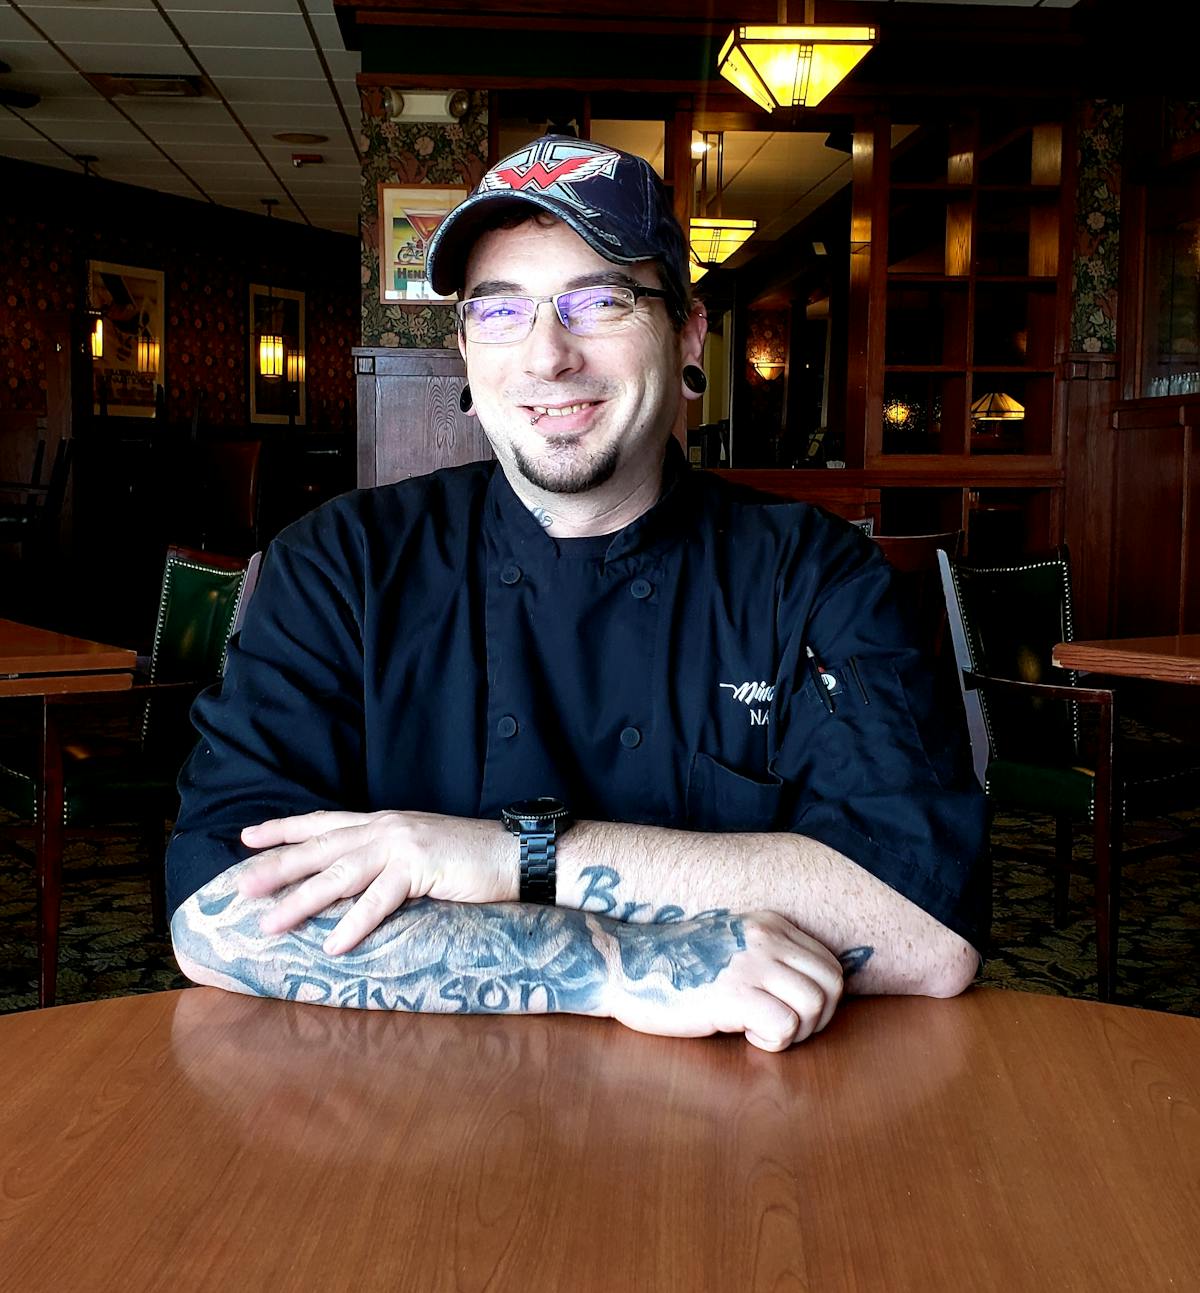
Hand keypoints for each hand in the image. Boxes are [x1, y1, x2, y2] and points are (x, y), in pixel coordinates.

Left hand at [236, 810, 514, 952]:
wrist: (516, 854)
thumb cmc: (469, 858)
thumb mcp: (418, 850)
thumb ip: (384, 860)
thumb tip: (347, 884)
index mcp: (384, 821)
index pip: (323, 822)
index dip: (284, 829)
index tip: (247, 838)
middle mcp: (386, 827)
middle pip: (320, 847)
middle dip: (277, 868)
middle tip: (242, 889)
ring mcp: (402, 844)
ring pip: (339, 874)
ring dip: (301, 901)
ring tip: (271, 924)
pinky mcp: (421, 866)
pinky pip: (379, 900)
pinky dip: (354, 924)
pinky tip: (334, 945)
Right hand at [603, 910, 842, 1051]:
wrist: (626, 964)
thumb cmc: (677, 963)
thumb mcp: (733, 945)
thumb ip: (769, 956)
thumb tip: (813, 993)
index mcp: (770, 923)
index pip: (829, 963)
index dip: (821, 999)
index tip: (792, 1012)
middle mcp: (766, 937)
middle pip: (832, 984)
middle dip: (818, 1018)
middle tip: (784, 1028)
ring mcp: (750, 964)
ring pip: (816, 1005)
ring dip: (797, 1031)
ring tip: (762, 1030)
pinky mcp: (732, 995)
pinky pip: (785, 1026)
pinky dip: (773, 1041)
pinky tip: (745, 1034)